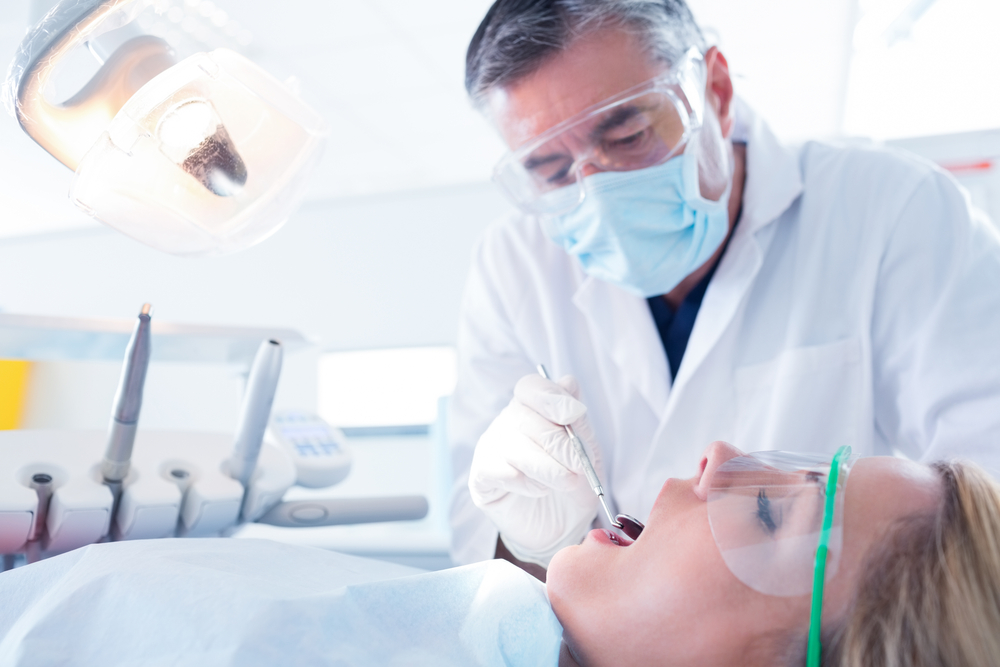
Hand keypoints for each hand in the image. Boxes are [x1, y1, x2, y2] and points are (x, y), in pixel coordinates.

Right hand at [469, 373, 602, 566]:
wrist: (562, 525)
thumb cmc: (573, 483)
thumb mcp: (586, 452)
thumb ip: (577, 420)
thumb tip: (567, 382)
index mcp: (534, 408)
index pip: (531, 387)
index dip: (550, 397)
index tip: (573, 414)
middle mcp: (509, 421)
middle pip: (526, 417)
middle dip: (559, 444)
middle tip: (579, 467)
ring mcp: (491, 446)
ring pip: (514, 445)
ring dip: (547, 467)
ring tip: (566, 482)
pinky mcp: (481, 475)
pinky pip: (498, 470)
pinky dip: (525, 481)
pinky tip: (539, 490)